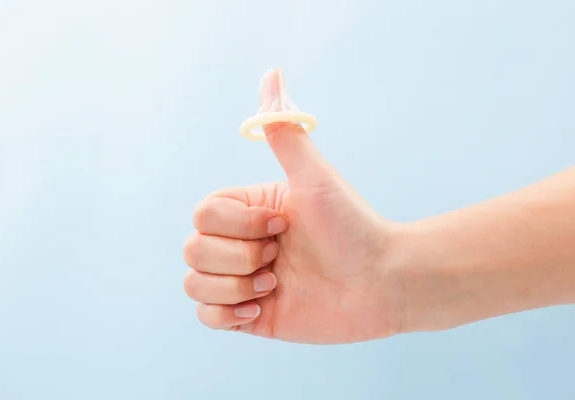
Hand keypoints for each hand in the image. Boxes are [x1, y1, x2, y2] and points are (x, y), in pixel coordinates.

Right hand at [183, 120, 405, 343]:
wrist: (383, 283)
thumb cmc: (353, 225)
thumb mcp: (315, 175)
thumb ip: (285, 129)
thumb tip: (271, 74)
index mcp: (248, 211)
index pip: (202, 214)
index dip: (239, 223)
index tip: (284, 225)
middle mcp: (240, 243)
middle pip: (193, 249)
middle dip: (239, 256)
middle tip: (282, 256)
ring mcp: (242, 281)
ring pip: (194, 283)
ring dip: (234, 287)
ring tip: (276, 284)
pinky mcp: (249, 317)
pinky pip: (205, 317)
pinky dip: (225, 314)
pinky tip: (261, 309)